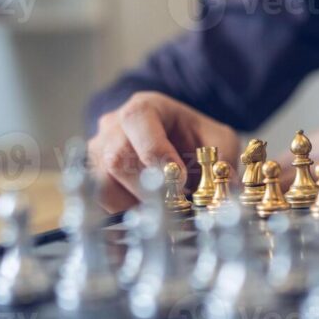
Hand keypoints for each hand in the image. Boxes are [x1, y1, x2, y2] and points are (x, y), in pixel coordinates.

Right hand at [88, 92, 239, 211]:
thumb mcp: (217, 140)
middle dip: (148, 189)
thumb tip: (226, 189)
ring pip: (103, 184)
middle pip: (117, 158)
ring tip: (162, 207)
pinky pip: (101, 200)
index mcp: (144, 107)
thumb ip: (223, 160)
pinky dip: (125, 211)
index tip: (180, 180)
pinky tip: (148, 210)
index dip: (156, 155)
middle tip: (176, 203)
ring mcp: (97, 151)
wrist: (171, 140)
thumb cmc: (193, 138)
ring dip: (135, 204)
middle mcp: (113, 126)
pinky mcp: (92, 177)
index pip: (137, 121)